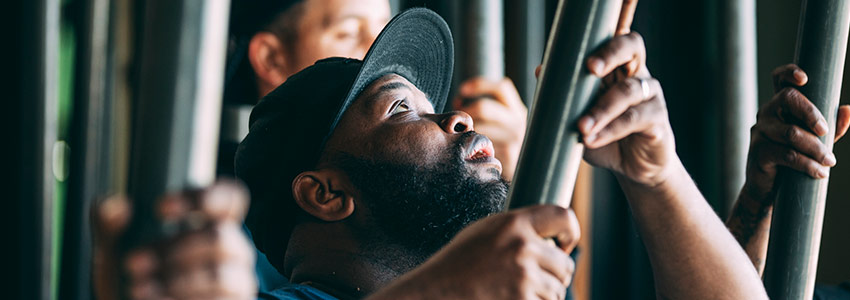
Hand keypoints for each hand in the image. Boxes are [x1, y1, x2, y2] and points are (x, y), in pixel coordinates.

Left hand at [92, 181, 256, 299]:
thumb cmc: (134, 287)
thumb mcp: (114, 257)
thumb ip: (110, 229)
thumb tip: (114, 205)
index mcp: (211, 226)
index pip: (230, 198)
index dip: (204, 196)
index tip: (160, 209)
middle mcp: (232, 251)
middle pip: (220, 236)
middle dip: (172, 249)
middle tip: (132, 262)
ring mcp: (238, 282)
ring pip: (218, 274)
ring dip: (175, 281)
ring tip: (138, 289)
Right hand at [369, 205, 578, 299]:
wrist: (435, 292)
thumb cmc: (458, 264)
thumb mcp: (484, 231)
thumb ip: (517, 229)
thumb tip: (551, 233)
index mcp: (514, 223)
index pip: (564, 217)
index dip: (570, 232)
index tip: (564, 245)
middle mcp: (522, 247)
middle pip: (565, 264)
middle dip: (555, 275)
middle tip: (532, 280)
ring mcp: (524, 277)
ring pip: (557, 291)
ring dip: (543, 295)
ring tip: (514, 292)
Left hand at [454, 77, 527, 179]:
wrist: (522, 174)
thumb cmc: (502, 145)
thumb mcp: (502, 123)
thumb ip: (489, 109)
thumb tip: (459, 100)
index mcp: (517, 110)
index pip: (502, 87)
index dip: (480, 84)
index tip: (462, 90)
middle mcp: (518, 121)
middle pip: (483, 108)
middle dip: (464, 111)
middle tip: (456, 117)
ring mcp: (514, 138)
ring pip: (479, 127)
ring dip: (464, 129)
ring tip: (460, 134)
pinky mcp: (508, 154)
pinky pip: (480, 145)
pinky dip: (469, 144)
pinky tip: (468, 148)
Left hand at [576, 32, 676, 186]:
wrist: (632, 168)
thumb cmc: (604, 136)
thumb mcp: (580, 117)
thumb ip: (564, 97)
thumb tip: (540, 71)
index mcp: (618, 68)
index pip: (616, 40)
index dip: (602, 43)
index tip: (582, 59)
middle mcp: (638, 75)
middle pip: (632, 47)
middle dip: (610, 54)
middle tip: (591, 69)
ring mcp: (651, 96)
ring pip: (628, 91)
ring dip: (601, 109)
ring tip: (581, 127)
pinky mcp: (658, 121)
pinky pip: (634, 120)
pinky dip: (610, 130)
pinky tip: (591, 140)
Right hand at [741, 64, 849, 201]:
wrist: (768, 189)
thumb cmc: (791, 160)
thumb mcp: (814, 141)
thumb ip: (832, 128)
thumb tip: (848, 110)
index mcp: (780, 106)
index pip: (779, 80)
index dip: (788, 72)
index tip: (805, 79)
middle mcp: (766, 114)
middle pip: (786, 98)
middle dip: (811, 112)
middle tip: (825, 131)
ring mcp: (759, 133)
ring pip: (791, 132)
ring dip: (816, 148)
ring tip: (830, 161)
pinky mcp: (758, 153)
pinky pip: (786, 155)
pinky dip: (807, 164)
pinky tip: (820, 172)